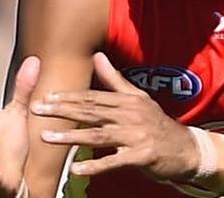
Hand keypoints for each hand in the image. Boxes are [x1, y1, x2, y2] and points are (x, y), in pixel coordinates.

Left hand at [31, 52, 198, 181]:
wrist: (186, 148)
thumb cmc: (157, 123)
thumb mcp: (139, 98)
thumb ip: (115, 79)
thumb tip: (98, 55)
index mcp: (128, 100)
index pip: (93, 96)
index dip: (68, 96)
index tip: (46, 96)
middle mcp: (131, 114)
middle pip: (91, 112)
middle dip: (62, 111)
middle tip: (37, 110)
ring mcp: (136, 135)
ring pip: (98, 135)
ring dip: (71, 136)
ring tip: (48, 137)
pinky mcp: (141, 156)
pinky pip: (114, 161)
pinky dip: (94, 166)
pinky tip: (75, 169)